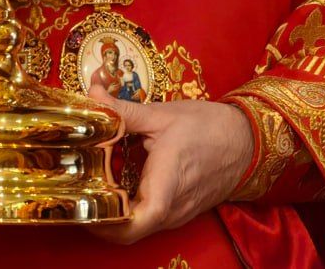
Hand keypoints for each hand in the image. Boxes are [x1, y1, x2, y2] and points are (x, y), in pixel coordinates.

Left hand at [88, 83, 253, 244]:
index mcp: (168, 184)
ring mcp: (177, 213)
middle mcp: (172, 208)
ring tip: (91, 184)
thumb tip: (91, 94)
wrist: (247, 140)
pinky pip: (150, 217)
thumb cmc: (208, 127)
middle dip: (100, 215)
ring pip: (139, 225)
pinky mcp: (180, 211)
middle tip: (77, 190)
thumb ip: (122, 110)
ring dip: (115, 211)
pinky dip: (131, 206)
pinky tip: (117, 183)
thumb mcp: (162, 115)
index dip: (107, 222)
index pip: (137, 222)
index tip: (85, 204)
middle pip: (129, 229)